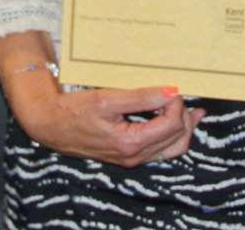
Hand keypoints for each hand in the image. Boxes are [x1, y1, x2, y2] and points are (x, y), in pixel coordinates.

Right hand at [8, 83, 205, 166]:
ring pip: (172, 148)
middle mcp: (134, 156)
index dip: (177, 104)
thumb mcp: (107, 99)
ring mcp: (132, 158)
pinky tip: (177, 121)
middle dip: (184, 116)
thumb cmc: (75, 110)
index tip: (172, 87)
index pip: (171, 125)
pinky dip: (173, 136)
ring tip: (193, 111)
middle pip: (177, 138)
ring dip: (184, 128)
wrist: (52, 125)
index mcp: (131, 142)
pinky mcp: (129, 155)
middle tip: (182, 94)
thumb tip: (171, 92)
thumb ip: (141, 97)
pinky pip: (160, 150)